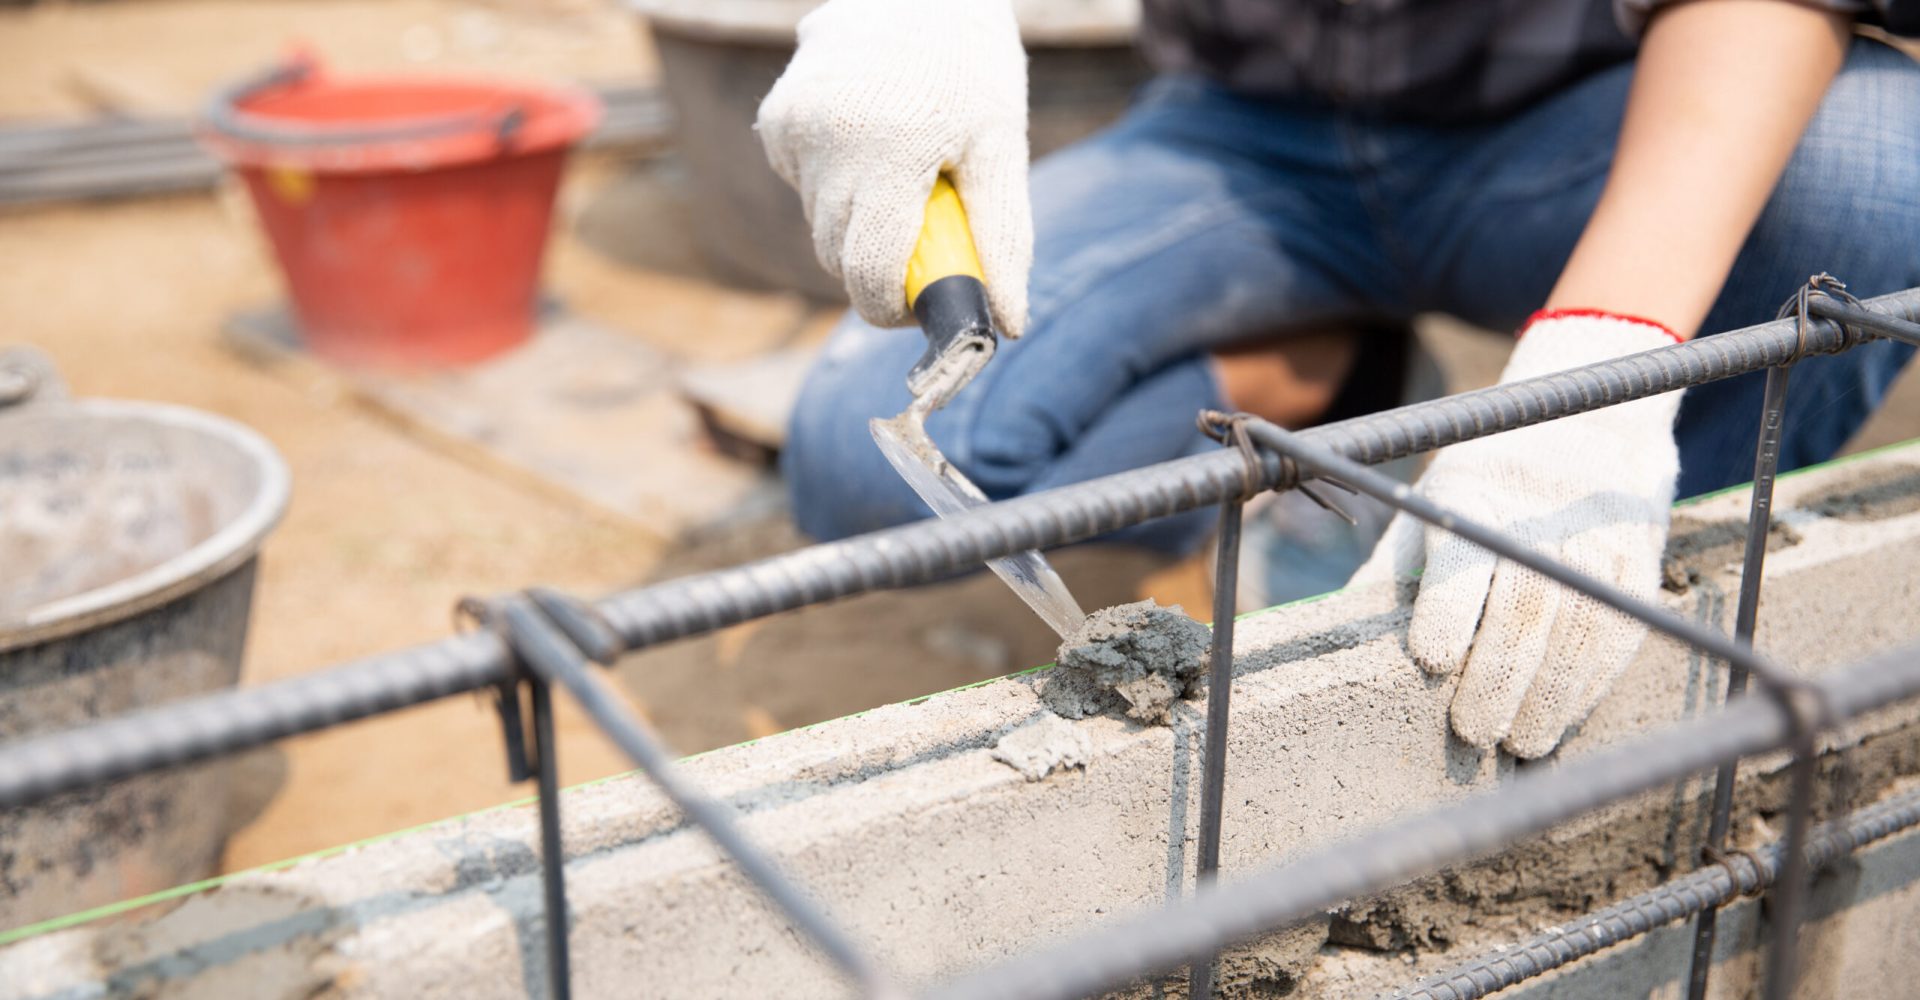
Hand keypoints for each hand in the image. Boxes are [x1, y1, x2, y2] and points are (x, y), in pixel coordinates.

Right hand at [755, 0, 1031, 336]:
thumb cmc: (973, 66)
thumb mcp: (1001, 147)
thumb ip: (1002, 239)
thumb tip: (1007, 323)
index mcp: (888, 151)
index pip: (866, 273)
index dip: (892, 308)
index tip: (920, 306)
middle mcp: (826, 140)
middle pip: (838, 256)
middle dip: (879, 264)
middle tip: (926, 230)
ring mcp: (792, 127)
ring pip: (819, 222)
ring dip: (858, 220)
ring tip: (901, 170)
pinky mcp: (776, 118)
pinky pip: (804, 185)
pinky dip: (835, 182)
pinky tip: (869, 139)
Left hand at [1352, 311, 1683, 757]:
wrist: (1589, 429)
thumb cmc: (1483, 485)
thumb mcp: (1428, 505)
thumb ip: (1392, 571)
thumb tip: (1337, 639)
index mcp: (1474, 495)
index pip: (1463, 558)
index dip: (1449, 613)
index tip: (1433, 663)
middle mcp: (1541, 514)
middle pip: (1524, 608)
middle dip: (1500, 679)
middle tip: (1475, 734)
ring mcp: (1598, 538)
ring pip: (1578, 629)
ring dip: (1550, 697)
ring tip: (1520, 745)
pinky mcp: (1638, 561)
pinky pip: (1618, 633)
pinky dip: (1592, 685)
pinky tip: (1564, 718)